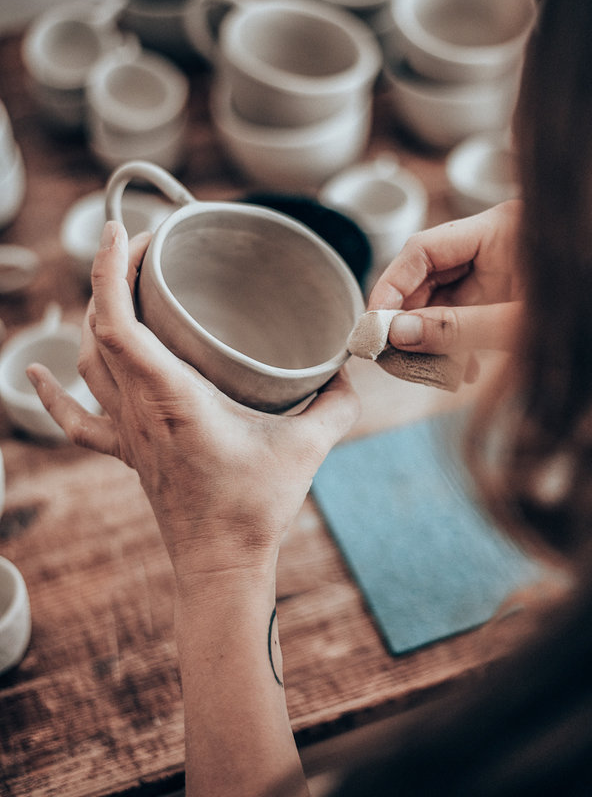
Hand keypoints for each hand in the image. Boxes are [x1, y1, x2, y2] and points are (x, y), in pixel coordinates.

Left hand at [27, 221, 359, 584]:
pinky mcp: (127, 452)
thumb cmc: (256, 508)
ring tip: (115, 284)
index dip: (111, 272)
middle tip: (138, 243)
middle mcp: (138, 409)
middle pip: (99, 330)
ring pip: (89, 362)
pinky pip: (77, 420)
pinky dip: (51, 394)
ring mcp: (127, 431)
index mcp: (172, 398)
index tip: (126, 233)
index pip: (119, 324)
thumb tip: (348, 372)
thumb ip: (335, 405)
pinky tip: (37, 374)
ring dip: (93, 316)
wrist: (220, 563)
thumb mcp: (307, 449)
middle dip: (108, 277)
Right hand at [367, 200, 523, 378]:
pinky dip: (456, 344)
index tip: (375, 325)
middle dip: (409, 319)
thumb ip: (458, 328)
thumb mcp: (518, 325)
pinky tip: (462, 371)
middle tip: (393, 355)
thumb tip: (399, 334)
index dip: (392, 287)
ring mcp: (498, 270)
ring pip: (442, 300)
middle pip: (427, 275)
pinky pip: (464, 315)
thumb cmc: (589, 319)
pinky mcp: (504, 296)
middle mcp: (493, 244)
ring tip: (428, 370)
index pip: (423, 248)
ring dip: (430, 338)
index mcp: (500, 229)